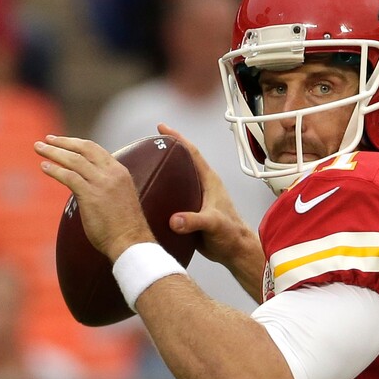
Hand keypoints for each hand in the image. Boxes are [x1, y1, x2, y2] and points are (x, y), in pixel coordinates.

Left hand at [34, 134, 153, 261]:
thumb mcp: (119, 197)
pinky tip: (44, 167)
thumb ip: (105, 186)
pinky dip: (55, 170)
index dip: (76, 143)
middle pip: (84, 148)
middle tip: (46, 140)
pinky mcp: (91, 195)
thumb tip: (86, 185)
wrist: (131, 242)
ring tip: (38, 148)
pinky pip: (69, 176)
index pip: (95, 150)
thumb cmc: (124, 227)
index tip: (62, 141)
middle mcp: (112, 173)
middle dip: (63, 142)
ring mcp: (102, 183)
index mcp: (120, 171)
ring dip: (53, 152)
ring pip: (73, 160)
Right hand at [158, 123, 264, 270]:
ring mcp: (196, 199)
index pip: (192, 153)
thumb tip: (174, 220)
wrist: (234, 251)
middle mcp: (202, 186)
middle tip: (147, 144)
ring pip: (176, 180)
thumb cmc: (231, 234)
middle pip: (182, 162)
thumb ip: (194, 221)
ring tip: (143, 168)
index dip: (177, 138)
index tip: (162, 127)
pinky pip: (173, 198)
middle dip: (166, 151)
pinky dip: (162, 195)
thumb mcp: (213, 224)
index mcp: (209, 181)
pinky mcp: (190, 212)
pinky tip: (149, 197)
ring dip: (163, 173)